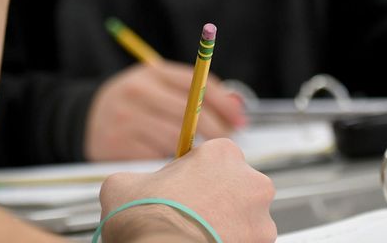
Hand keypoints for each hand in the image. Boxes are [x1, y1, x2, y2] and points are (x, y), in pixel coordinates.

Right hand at [85, 64, 247, 160]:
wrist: (84, 121)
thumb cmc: (135, 105)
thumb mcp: (159, 87)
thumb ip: (196, 93)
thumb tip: (237, 107)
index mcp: (151, 72)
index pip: (195, 83)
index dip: (222, 102)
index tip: (239, 119)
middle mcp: (137, 92)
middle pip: (189, 113)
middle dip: (215, 131)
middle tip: (227, 147)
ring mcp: (125, 119)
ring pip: (175, 139)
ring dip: (196, 154)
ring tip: (205, 161)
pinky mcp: (117, 145)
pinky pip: (156, 159)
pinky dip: (171, 167)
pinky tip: (177, 170)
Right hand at [98, 138, 275, 242]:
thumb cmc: (147, 217)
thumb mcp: (125, 183)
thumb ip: (143, 178)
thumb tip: (136, 186)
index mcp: (222, 153)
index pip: (218, 158)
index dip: (199, 175)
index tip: (187, 187)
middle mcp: (250, 181)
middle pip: (237, 187)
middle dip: (219, 201)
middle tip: (192, 214)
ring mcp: (261, 218)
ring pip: (246, 219)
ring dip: (228, 225)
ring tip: (197, 234)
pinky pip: (248, 242)